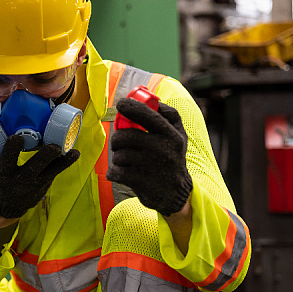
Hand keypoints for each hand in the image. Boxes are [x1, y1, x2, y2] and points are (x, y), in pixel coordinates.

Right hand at [0, 135, 79, 219]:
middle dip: (44, 157)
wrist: (6, 208)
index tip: (16, 137)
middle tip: (53, 146)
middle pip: (33, 169)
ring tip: (71, 151)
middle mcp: (20, 182)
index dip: (11, 150)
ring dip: (61, 161)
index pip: (6, 162)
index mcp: (3, 176)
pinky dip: (65, 163)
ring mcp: (34, 185)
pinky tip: (74, 153)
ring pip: (50, 172)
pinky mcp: (44, 185)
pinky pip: (56, 173)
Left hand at [106, 98, 192, 215]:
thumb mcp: (178, 135)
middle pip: (125, 136)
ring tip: (127, 161)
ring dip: (118, 158)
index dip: (130, 106)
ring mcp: (150, 166)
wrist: (177, 194)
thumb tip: (149, 97)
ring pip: (118, 155)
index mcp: (171, 134)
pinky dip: (114, 172)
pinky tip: (121, 173)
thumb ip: (168, 115)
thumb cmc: (172, 158)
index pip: (146, 114)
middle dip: (117, 139)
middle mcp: (162, 148)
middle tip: (120, 143)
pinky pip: (115, 171)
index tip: (121, 105)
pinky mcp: (139, 182)